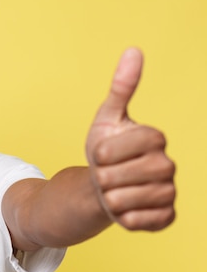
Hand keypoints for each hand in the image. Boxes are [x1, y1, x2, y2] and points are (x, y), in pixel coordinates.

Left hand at [86, 48, 175, 230]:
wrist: (104, 185)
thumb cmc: (106, 151)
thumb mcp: (107, 119)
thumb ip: (121, 88)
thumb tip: (134, 50)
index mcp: (156, 138)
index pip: (119, 148)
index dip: (103, 153)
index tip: (102, 153)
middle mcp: (168, 165)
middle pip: (121, 176)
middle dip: (103, 177)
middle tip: (106, 174)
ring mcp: (169, 192)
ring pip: (127, 200)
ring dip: (110, 198)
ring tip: (113, 190)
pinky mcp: (166, 217)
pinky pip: (139, 222)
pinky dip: (123, 218)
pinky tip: (124, 209)